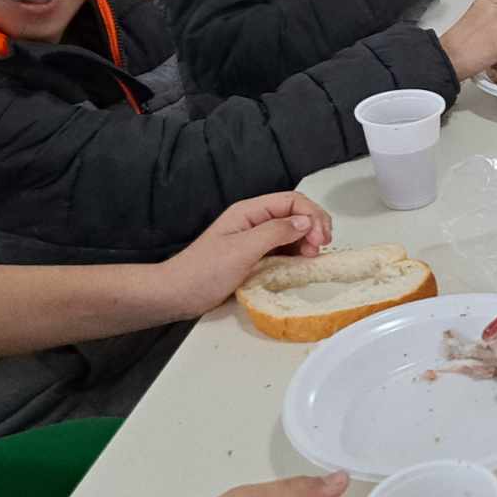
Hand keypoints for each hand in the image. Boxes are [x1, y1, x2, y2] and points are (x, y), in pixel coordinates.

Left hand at [156, 193, 333, 316]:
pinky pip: (284, 251)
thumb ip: (275, 232)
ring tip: (311, 259)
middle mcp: (255, 222)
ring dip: (307, 243)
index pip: (292, 201)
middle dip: (314, 227)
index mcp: (250, 212)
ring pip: (293, 233)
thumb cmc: (202, 272)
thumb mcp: (242, 250)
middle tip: (320, 249)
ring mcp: (255, 240)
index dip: (312, 216)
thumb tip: (306, 222)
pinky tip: (300, 266)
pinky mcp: (256, 258)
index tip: (321, 239)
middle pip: (296, 214)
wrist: (176, 295)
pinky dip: (297, 256)